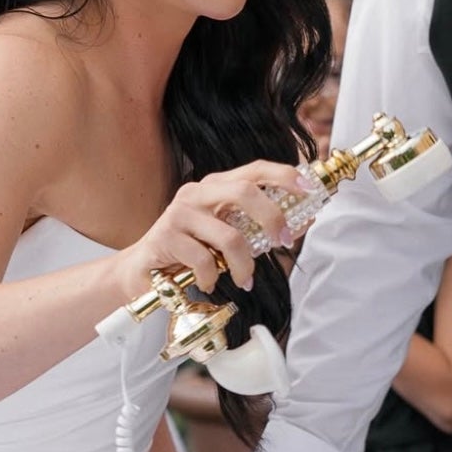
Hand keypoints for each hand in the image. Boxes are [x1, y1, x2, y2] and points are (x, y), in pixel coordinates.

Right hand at [112, 161, 309, 297]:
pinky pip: (205, 260)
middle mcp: (197, 192)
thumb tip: (303, 220)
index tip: (309, 189)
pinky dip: (213, 277)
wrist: (142, 273)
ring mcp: (180, 213)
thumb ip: (260, 229)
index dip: (284, 175)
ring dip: (244, 265)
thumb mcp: (228, 237)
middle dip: (273, 217)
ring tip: (244, 280)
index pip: (254, 170)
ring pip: (229, 235)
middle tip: (283, 242)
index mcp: (215, 186)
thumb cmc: (190, 254)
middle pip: (244, 191)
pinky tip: (209, 282)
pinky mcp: (166, 237)